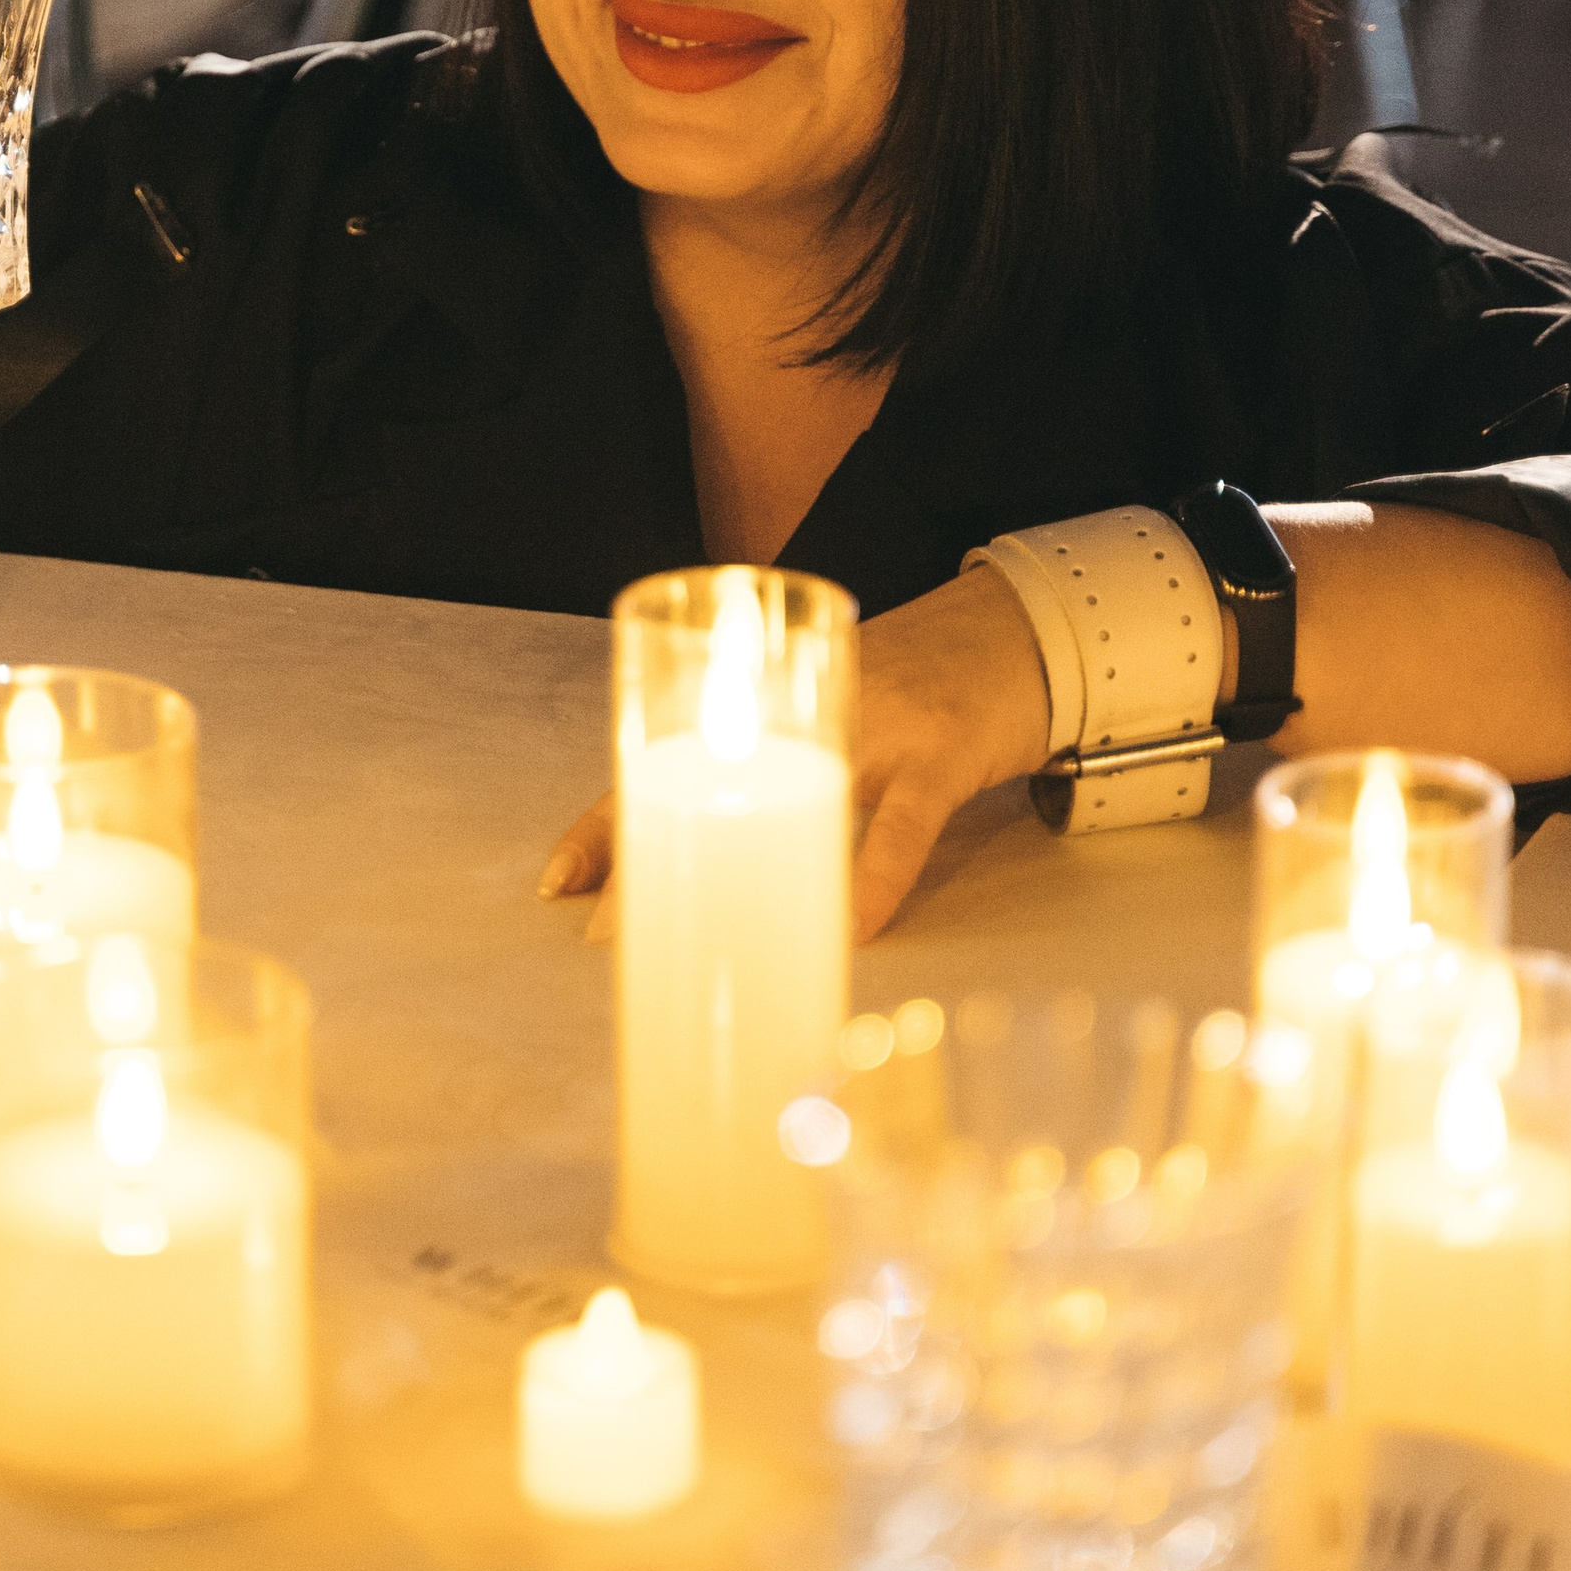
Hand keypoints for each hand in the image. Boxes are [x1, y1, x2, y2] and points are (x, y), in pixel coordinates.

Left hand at [536, 565, 1053, 941]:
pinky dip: (876, 881)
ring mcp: (869, 725)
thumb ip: (772, 773)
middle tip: (598, 929)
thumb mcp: (824, 716)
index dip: (605, 821)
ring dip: (743, 876)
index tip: (555, 880)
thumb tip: (713, 863)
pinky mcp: (940, 751)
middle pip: (701, 790)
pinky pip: (901, 826)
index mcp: (761, 703)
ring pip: (786, 806)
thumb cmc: (910, 687)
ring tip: (707, 940)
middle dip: (647, 858)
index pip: (661, 765)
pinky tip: (855, 928)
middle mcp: (797, 707)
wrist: (1014, 631)